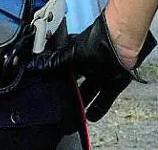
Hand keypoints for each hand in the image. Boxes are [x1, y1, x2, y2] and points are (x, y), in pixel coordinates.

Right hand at [30, 12, 155, 121]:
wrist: (122, 45)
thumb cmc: (97, 41)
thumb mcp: (71, 54)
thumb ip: (54, 62)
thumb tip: (35, 65)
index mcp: (76, 52)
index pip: (61, 64)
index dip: (53, 74)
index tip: (46, 86)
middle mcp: (88, 63)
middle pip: (75, 80)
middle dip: (68, 91)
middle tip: (59, 102)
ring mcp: (101, 74)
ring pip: (88, 91)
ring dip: (81, 102)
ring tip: (72, 113)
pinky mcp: (113, 83)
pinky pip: (104, 100)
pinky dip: (97, 109)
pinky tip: (90, 116)